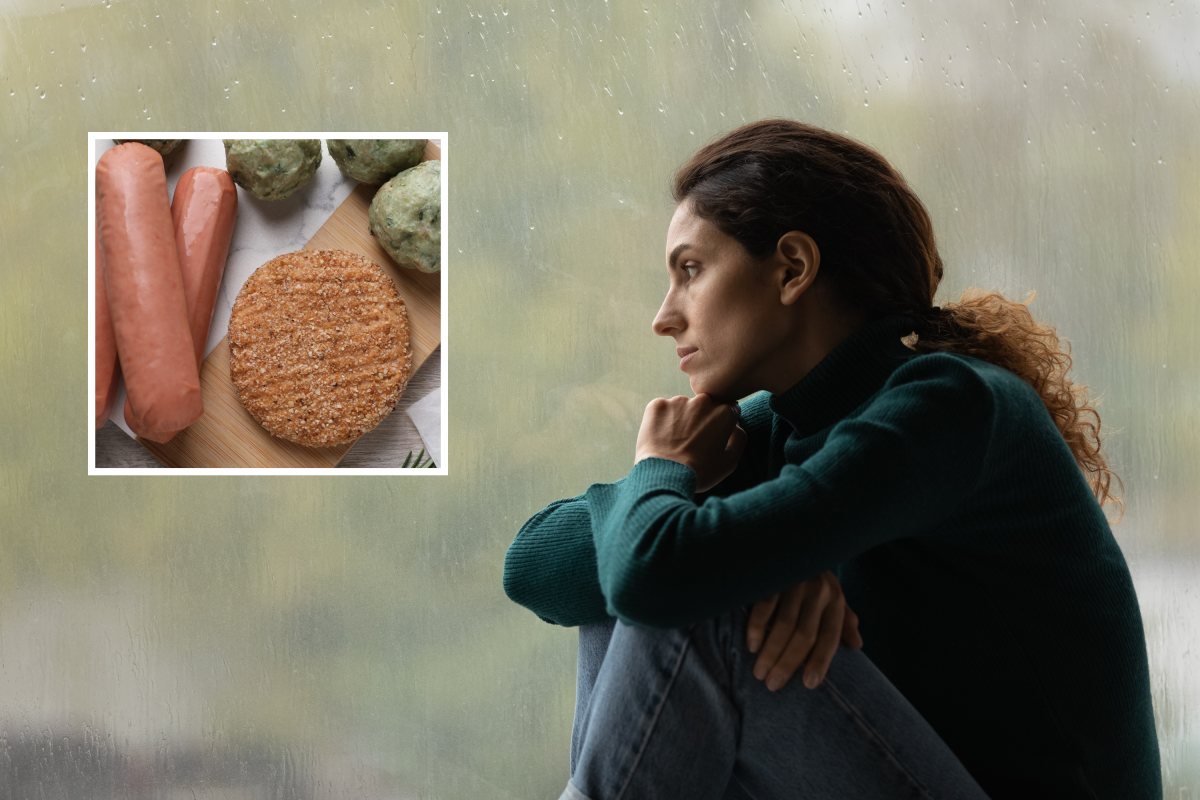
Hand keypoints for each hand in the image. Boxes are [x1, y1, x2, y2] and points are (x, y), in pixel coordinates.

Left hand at [634, 393, 746, 491]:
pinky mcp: (657, 405)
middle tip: (692, 441)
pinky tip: (661, 438)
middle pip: (704, 405)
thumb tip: (735, 424)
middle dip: (701, 418)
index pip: (727, 409)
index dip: (720, 423)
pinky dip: (662, 420)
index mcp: (724, 412)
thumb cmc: (700, 472)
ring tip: (674, 442)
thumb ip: (739, 438)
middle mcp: (703, 401)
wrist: (664, 476)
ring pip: (682, 406)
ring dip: (681, 418)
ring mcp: (678, 401)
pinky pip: (662, 409)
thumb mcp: (730, 461)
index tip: (711, 436)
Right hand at [747, 572, 862, 691]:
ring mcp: (795, 582)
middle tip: (773, 685)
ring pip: (783, 626)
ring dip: (770, 653)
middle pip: (804, 636)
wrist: (795, 539)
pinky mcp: (773, 576)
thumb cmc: (814, 578)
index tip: (808, 685)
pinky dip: (757, 628)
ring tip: (760, 673)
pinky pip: (764, 606)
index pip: (829, 638)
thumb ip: (844, 621)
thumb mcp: (834, 596)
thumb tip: (857, 645)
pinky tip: (752, 646)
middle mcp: (818, 591)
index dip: (820, 662)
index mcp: (835, 600)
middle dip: (788, 664)